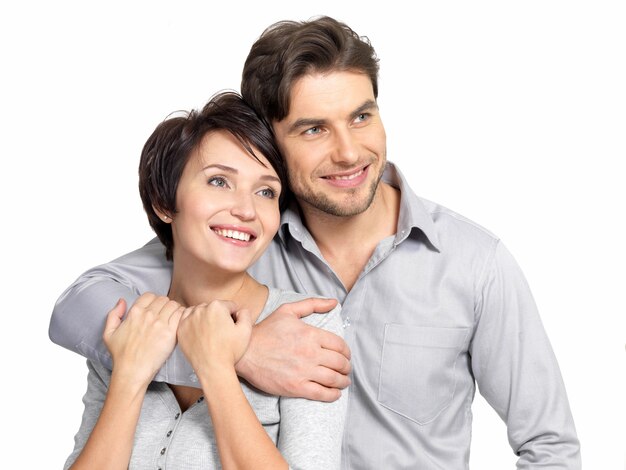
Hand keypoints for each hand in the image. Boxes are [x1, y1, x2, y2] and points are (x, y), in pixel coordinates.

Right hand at [103, 293, 182, 386]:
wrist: (131, 371)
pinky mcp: (170, 333)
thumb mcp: (109, 333)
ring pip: (173, 304)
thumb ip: (114, 314)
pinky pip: (180, 314)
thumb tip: (122, 300)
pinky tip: (178, 323)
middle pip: (163, 299)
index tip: (156, 309)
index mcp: (134, 312)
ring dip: (174, 309)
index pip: (150, 295)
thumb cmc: (120, 354)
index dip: (154, 300)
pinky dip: (181, 316)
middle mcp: (147, 315)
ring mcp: (159, 323)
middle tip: (166, 315)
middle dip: (165, 305)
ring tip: (173, 318)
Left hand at [177, 300, 252, 375]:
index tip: (232, 327)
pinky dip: (193, 322)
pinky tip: (200, 332)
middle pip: (214, 307)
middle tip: (222, 332)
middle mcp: (201, 309)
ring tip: (211, 333)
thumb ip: (245, 313)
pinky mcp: (181, 329)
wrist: (213, 368)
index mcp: (217, 306)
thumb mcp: (246, 330)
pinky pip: (187, 319)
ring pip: (201, 312)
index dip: (234, 317)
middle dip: (219, 316)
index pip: (229, 306)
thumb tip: (239, 310)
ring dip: (206, 318)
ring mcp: (189, 319)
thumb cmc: (230, 351)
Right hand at [236, 297, 350, 401]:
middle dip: (347, 367)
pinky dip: (333, 395)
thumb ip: (313, 304)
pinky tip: (335, 393)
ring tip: (343, 381)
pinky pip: (322, 394)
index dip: (346, 352)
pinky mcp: (296, 387)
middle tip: (346, 369)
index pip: (340, 345)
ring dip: (343, 381)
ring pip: (334, 379)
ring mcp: (304, 371)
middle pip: (340, 363)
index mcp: (310, 334)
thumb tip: (333, 302)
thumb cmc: (266, 331)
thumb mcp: (288, 310)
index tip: (345, 355)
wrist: (244, 352)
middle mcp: (310, 353)